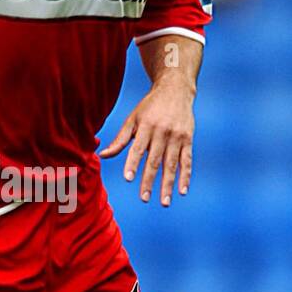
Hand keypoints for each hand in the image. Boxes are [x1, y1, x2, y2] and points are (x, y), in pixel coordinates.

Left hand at [99, 81, 194, 205]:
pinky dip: (185, 176)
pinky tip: (182, 191)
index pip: (138, 148)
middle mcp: (162, 132)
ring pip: (171, 164)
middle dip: (149, 181)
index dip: (133, 163)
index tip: (129, 178)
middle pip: (155, 160)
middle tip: (144, 199)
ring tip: (164, 202)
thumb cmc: (150, 106)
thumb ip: (120, 139)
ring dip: (168, 184)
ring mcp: (177, 137)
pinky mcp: (188, 140)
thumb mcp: (133, 119)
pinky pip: (187, 161)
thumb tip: (103, 155)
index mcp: (146, 127)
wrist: (176, 89)